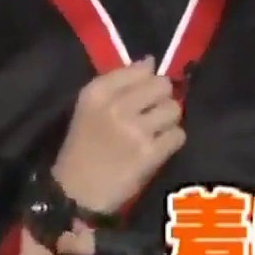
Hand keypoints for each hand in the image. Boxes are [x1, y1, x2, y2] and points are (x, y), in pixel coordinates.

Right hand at [52, 57, 184, 214]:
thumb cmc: (82, 148)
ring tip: (155, 132)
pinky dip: (172, 142)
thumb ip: (118, 81)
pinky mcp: (149, 154)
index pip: (140, 69)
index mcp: (97, 93)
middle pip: (162, 86)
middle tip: (151, 114)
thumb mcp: (88, 108)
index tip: (141, 95)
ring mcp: (134, 131)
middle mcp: (116, 107)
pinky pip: (178, 135)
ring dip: (168, 121)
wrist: (76, 193)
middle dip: (162, 99)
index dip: (148, 81)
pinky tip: (158, 148)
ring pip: (173, 109)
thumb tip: (151, 62)